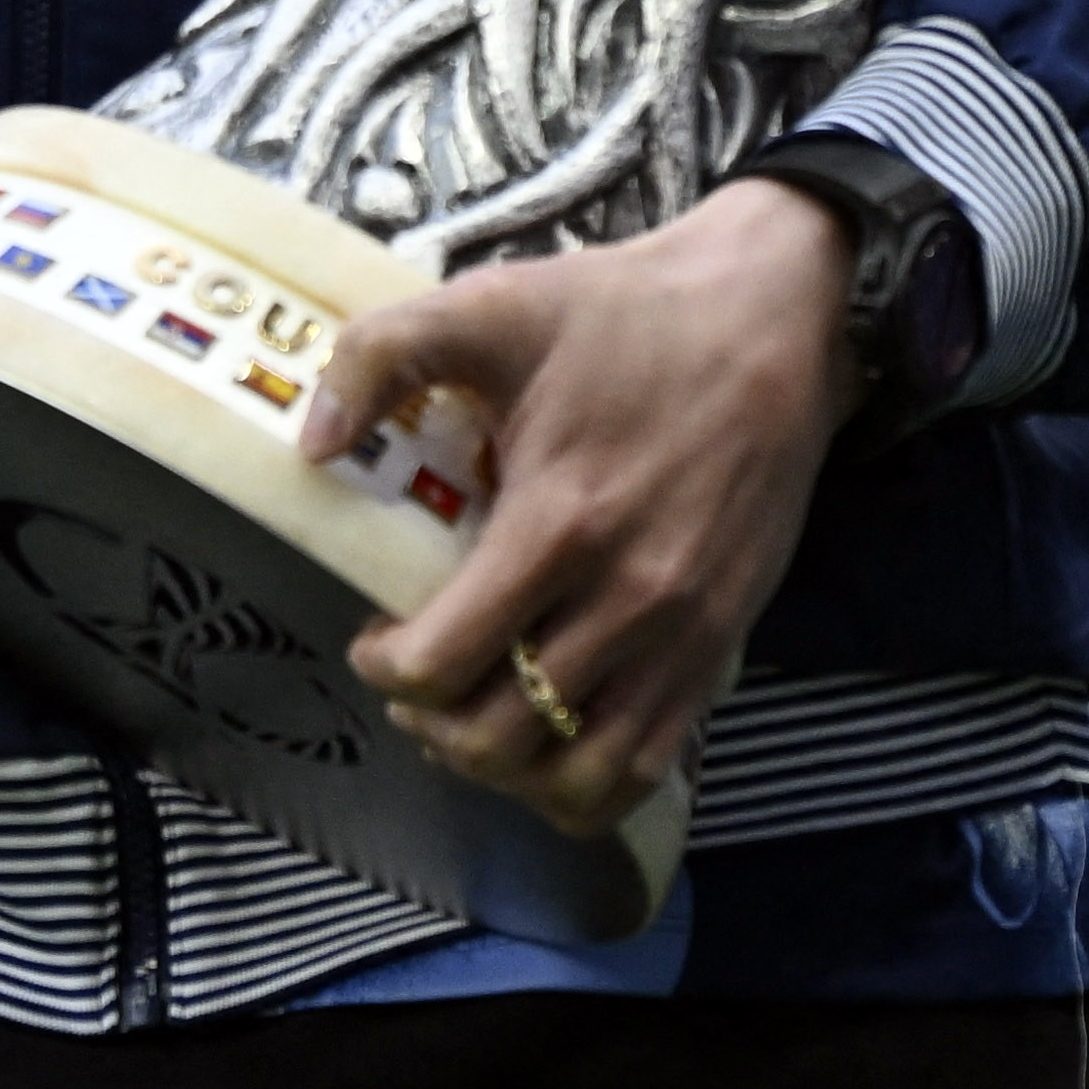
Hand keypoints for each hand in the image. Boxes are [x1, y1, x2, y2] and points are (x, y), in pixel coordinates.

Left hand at [305, 181, 856, 836]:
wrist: (774, 319)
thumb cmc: (626, 315)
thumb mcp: (494, 304)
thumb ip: (383, 355)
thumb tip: (313, 443)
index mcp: (558, 523)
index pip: (442, 663)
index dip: (385, 666)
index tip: (374, 635)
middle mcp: (625, 601)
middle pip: (498, 737)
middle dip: (430, 723)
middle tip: (413, 675)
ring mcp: (680, 636)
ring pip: (574, 777)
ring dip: (504, 768)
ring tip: (475, 714)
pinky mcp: (720, 647)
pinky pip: (646, 767)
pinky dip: (583, 783)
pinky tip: (548, 739)